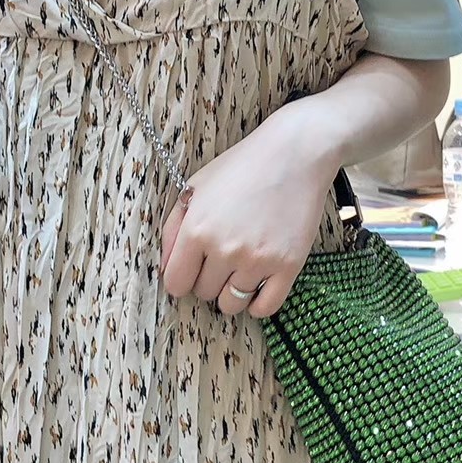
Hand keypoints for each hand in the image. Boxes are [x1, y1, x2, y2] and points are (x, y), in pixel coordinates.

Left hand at [160, 104, 340, 317]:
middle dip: (208, 279)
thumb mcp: (195, 187)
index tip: (192, 268)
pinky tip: (256, 284)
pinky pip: (265, 308)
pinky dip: (257, 304)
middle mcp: (225, 250)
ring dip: (231, 292)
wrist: (295, 154)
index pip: (176, 283)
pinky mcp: (288, 266)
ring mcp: (258, 260)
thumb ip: (172, 229)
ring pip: (231, 305)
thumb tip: (165, 268)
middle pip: (203, 294)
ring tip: (239, 269)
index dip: (181, 277)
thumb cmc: (242, 167)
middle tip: (221, 257)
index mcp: (197, 230)